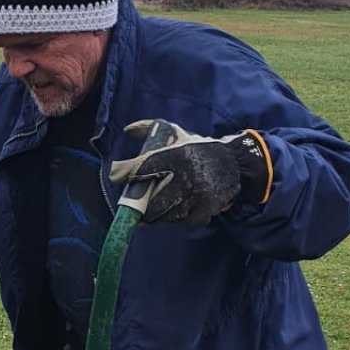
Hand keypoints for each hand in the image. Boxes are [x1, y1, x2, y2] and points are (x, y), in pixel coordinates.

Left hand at [109, 119, 271, 224]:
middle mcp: (185, 176)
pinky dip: (171, 217)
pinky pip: (178, 220)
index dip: (126, 172)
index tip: (116, 176)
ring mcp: (194, 196)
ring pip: (162, 213)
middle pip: (149, 199)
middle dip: (138, 203)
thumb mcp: (176, 134)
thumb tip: (127, 129)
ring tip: (150, 207)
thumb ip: (149, 128)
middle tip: (132, 202)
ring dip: (153, 212)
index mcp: (176, 155)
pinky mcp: (202, 211)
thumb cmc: (198, 148)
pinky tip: (171, 208)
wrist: (234, 164)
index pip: (144, 166)